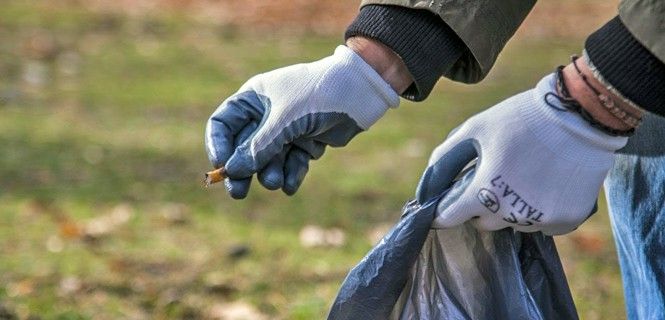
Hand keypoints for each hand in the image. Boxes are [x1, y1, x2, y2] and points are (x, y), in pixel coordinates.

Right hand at [205, 45, 399, 197]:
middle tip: (238, 193)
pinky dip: (291, 175)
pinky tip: (291, 185)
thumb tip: (232, 170)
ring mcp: (287, 130)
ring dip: (269, 174)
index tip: (221, 166)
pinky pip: (291, 164)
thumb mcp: (284, 120)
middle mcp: (267, 115)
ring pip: (269, 160)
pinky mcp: (307, 142)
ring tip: (276, 182)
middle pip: (243, 148)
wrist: (360, 91)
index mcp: (254, 98)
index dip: (218, 145)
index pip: (223, 124)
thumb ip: (258, 146)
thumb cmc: (317, 94)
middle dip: (242, 170)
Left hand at [416, 73, 627, 234]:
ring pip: (514, 224)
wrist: (580, 114)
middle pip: (484, 222)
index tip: (445, 206)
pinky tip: (546, 185)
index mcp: (484, 189)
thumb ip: (447, 155)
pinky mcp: (566, 220)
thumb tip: (430, 180)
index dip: (444, 211)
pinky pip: (543, 226)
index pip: (449, 217)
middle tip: (493, 180)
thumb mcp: (476, 127)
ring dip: (512, 208)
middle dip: (481, 206)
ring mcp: (541, 218)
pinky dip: (541, 212)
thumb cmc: (522, 117)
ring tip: (524, 177)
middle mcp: (511, 211)